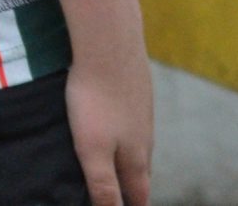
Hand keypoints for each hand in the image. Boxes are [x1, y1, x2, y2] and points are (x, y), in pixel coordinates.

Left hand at [65, 47, 153, 205]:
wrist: (110, 46)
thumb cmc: (96, 99)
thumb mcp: (93, 148)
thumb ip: (103, 182)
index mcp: (136, 156)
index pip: (139, 192)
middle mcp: (144, 136)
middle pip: (142, 170)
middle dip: (135, 187)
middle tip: (130, 196)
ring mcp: (142, 111)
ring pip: (139, 143)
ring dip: (132, 159)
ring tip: (123, 167)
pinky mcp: (135, 90)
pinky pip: (132, 118)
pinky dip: (126, 130)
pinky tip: (118, 123)